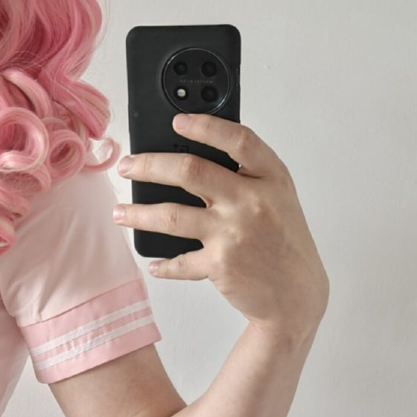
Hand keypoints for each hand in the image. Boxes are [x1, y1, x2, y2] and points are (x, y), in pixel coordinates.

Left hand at [115, 113, 328, 344]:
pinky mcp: (220, 265)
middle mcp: (252, 202)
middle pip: (190, 171)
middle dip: (149, 165)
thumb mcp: (279, 197)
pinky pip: (178, 262)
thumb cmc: (284, 242)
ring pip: (171, 215)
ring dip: (138, 213)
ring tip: (120, 213)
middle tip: (128, 166)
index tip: (178, 122)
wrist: (296, 295)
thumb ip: (248, 175)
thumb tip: (194, 154)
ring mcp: (234, 233)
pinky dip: (162, 264)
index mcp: (271, 178)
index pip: (238, 140)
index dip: (206, 126)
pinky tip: (154, 263)